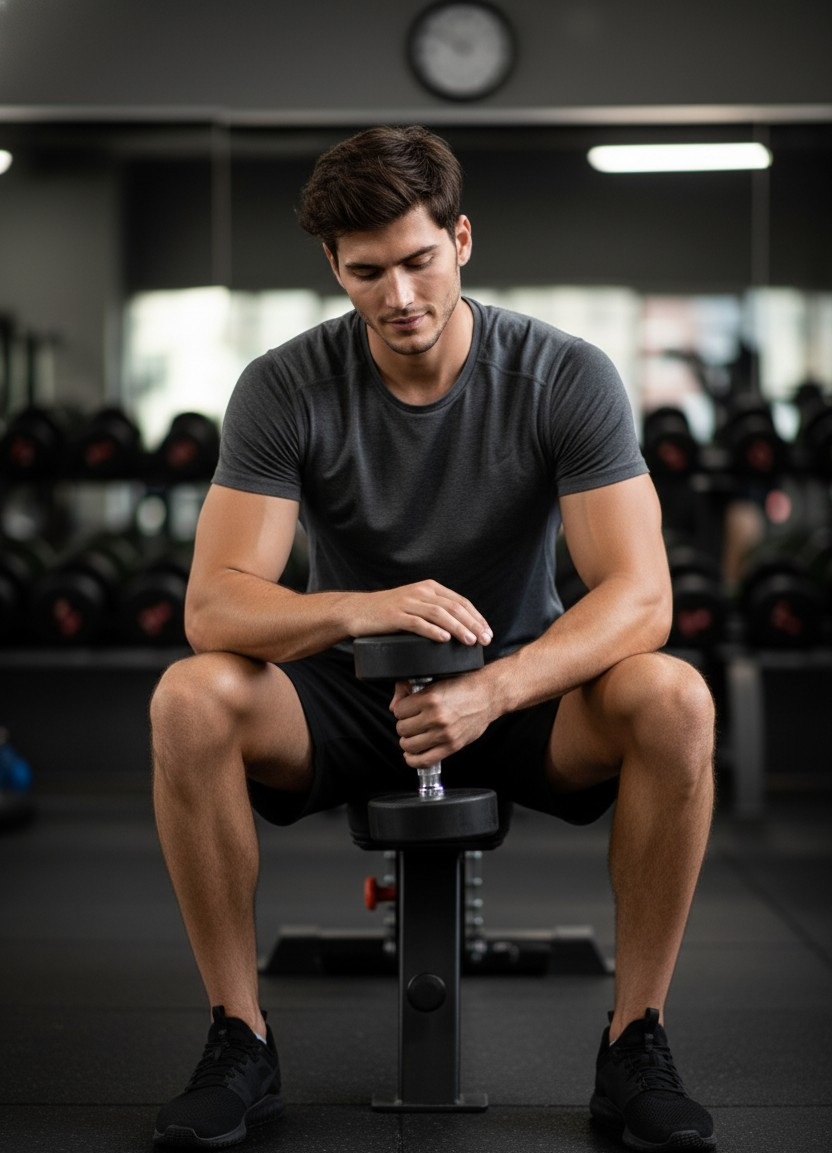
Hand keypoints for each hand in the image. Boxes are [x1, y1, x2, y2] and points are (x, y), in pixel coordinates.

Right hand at [352, 579, 492, 646]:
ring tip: (470, 641)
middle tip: (485, 640)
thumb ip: (434, 611)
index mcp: (429, 588)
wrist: (356, 611)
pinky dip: (433, 631)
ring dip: (458, 628)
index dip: (477, 617)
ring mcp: (407, 602)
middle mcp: (421, 592)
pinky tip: (444, 639)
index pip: (460, 602)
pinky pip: (417, 622)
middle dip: (473, 624)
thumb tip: (460, 628)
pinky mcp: (395, 615)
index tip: (488, 632)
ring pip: (439, 614)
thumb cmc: (388, 613)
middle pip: (454, 607)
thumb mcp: (414, 605)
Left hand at [390, 672, 493, 768]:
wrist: (488, 695)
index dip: (402, 710)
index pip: (399, 711)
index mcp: (430, 698)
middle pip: (402, 728)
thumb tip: (393, 707)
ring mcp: (443, 734)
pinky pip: (424, 760)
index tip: (408, 709)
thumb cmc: (463, 686)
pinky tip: (411, 755)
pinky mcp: (451, 746)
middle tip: (413, 721)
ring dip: (408, 741)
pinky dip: (413, 760)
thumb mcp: (434, 681)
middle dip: (405, 725)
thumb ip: (409, 690)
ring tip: (415, 735)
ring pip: (409, 745)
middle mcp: (436, 717)